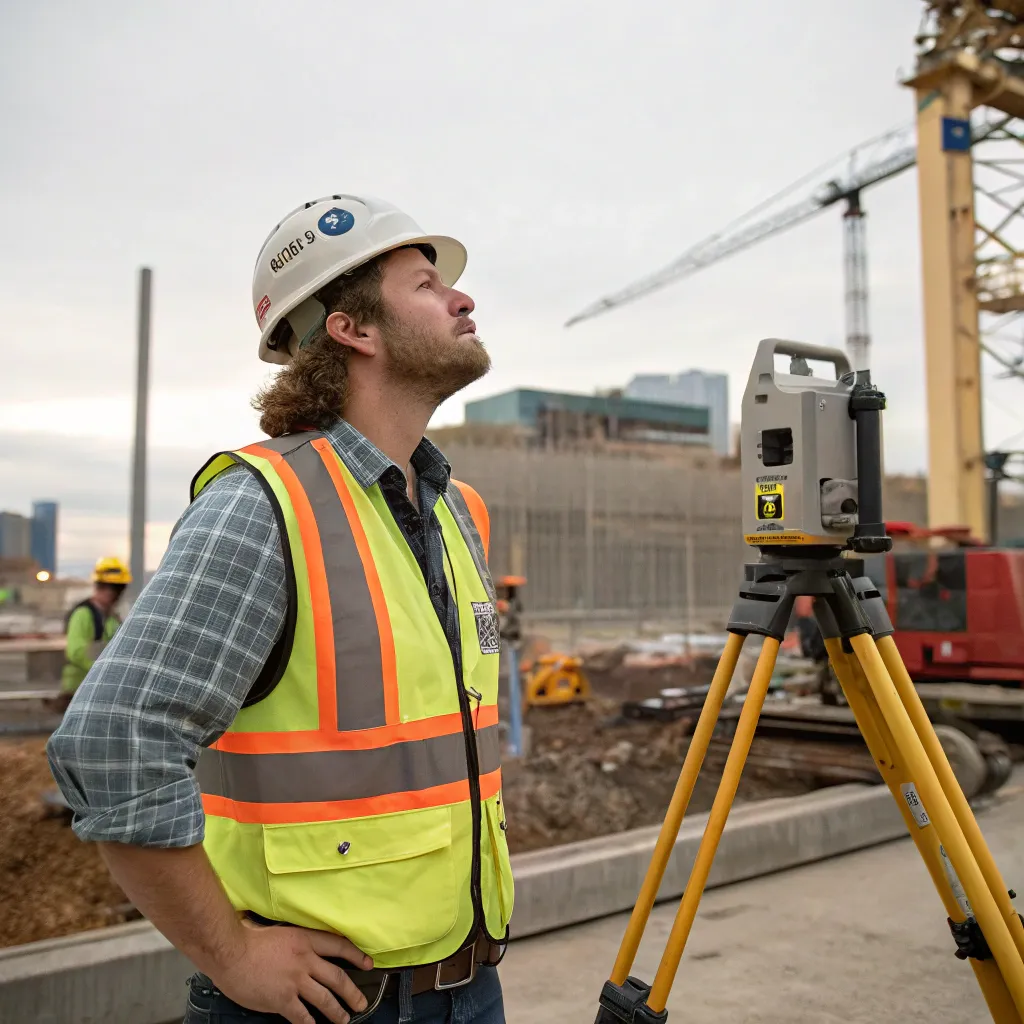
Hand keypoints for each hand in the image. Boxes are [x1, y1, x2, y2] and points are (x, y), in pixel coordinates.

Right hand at [214, 918, 374, 1023]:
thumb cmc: (250, 940)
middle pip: (337, 978)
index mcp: (306, 940)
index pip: (339, 947)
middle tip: (361, 1002)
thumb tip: (304, 944)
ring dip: (337, 1012)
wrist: (231, 953)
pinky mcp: (282, 1000)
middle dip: (352, 993)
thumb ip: (296, 940)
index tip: (368, 964)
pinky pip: (302, 1016)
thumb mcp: (281, 932)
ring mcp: (295, 981)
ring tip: (344, 1019)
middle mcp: (305, 961)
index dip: (356, 956)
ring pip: (325, 999)